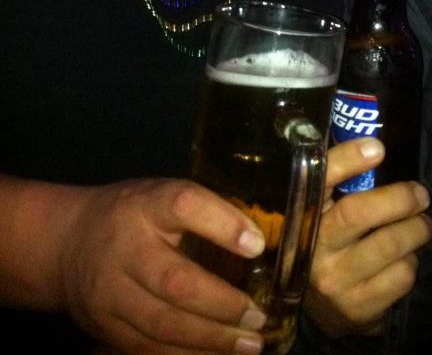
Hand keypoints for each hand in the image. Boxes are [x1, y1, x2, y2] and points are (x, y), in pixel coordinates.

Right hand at [57, 178, 267, 353]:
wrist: (68, 243)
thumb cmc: (133, 215)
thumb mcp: (161, 196)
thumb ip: (202, 213)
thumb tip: (260, 243)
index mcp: (147, 204)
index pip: (184, 205)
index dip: (223, 225)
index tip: (257, 246)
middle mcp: (126, 247)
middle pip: (175, 280)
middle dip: (222, 304)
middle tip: (258, 316)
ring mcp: (110, 292)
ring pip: (163, 323)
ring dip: (212, 339)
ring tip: (250, 344)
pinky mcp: (104, 326)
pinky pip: (148, 349)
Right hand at [304, 139, 431, 337]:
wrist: (321, 311)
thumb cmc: (331, 243)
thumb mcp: (325, 212)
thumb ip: (341, 182)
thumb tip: (377, 146)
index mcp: (301, 213)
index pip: (319, 179)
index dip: (347, 160)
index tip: (377, 148)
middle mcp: (310, 247)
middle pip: (358, 212)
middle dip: (399, 199)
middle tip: (421, 195)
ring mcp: (332, 280)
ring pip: (388, 244)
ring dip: (417, 230)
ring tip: (423, 225)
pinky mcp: (356, 308)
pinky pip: (400, 276)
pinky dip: (411, 263)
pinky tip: (405, 260)